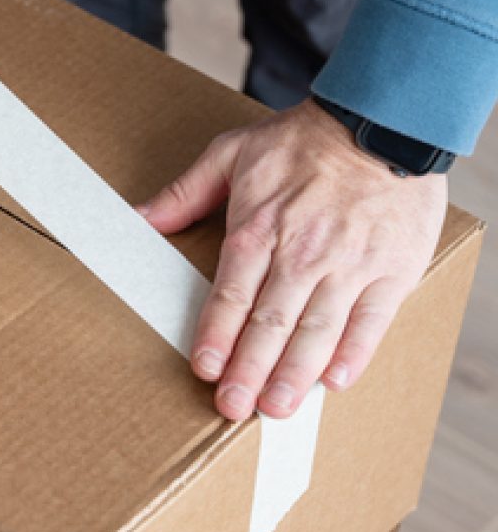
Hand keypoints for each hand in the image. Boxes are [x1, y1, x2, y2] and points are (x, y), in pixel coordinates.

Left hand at [138, 100, 446, 421]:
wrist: (381, 122)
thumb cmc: (303, 141)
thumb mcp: (231, 153)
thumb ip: (185, 193)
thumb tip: (138, 218)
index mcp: (259, 229)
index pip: (231, 295)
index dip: (216, 335)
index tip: (204, 370)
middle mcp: (303, 254)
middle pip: (271, 323)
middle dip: (250, 370)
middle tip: (234, 408)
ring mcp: (350, 265)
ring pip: (318, 330)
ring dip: (295, 375)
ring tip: (277, 408)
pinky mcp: (392, 270)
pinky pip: (371, 322)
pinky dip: (353, 354)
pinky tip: (334, 381)